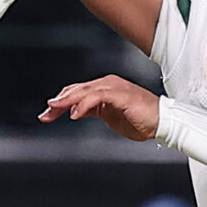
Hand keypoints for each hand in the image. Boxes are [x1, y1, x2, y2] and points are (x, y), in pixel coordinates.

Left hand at [38, 76, 160, 140]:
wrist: (162, 122)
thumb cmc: (139, 120)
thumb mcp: (109, 116)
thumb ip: (93, 110)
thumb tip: (75, 112)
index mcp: (104, 88)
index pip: (77, 92)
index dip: (61, 102)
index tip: (47, 115)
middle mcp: (108, 83)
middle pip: (77, 90)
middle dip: (59, 102)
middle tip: (44, 114)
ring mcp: (114, 87)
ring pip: (84, 91)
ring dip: (67, 101)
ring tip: (54, 110)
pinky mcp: (121, 94)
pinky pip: (98, 96)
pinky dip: (84, 104)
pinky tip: (75, 115)